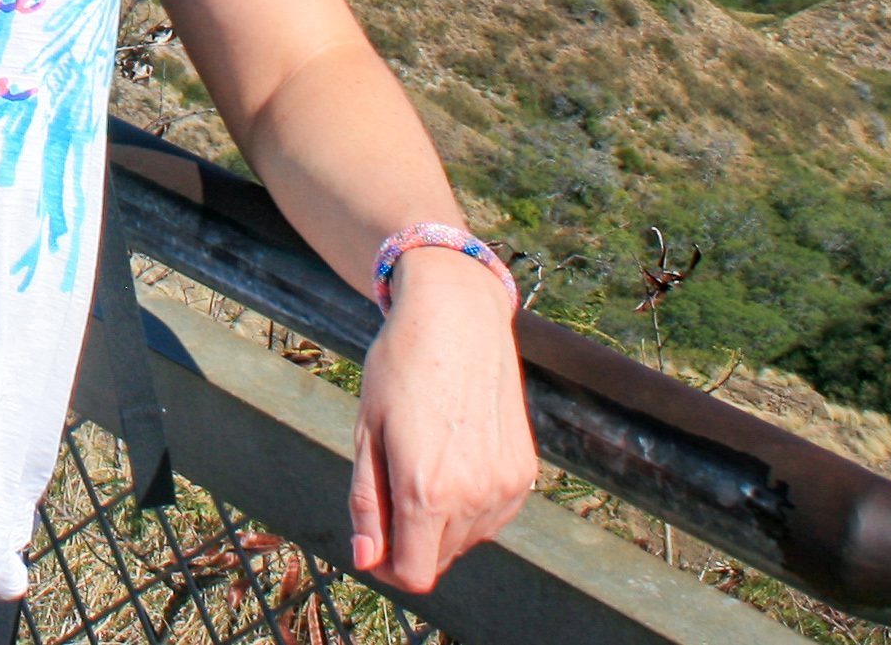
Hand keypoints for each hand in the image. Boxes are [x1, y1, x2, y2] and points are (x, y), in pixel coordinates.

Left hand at [346, 253, 534, 590]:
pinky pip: (492, 515)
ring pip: (467, 539)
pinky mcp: (524, 475)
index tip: (374, 540)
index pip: (414, 574)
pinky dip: (471, 503)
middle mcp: (473, 497)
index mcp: (426, 491)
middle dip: (411, 538)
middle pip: (439, 559)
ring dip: (442, 521)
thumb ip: (367, 503)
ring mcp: (505, 487)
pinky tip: (455, 456)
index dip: (387, 567)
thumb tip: (366, 560)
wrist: (457, 317)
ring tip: (426, 459)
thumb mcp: (367, 433)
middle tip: (393, 481)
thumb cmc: (399, 369)